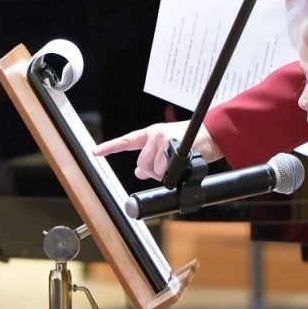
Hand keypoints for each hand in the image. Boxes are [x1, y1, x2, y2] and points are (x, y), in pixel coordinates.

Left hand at [91, 120, 217, 180]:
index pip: (126, 141)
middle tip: (166, 169)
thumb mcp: (167, 149)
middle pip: (141, 162)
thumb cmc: (192, 143)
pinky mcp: (171, 146)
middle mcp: (154, 135)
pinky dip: (171, 174)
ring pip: (152, 168)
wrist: (212, 136)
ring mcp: (162, 139)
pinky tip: (180, 166)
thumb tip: (138, 172)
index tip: (95, 152)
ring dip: (163, 174)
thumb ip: (151, 158)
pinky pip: (164, 169)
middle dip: (152, 172)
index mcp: (150, 134)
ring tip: (175, 166)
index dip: (109, 147)